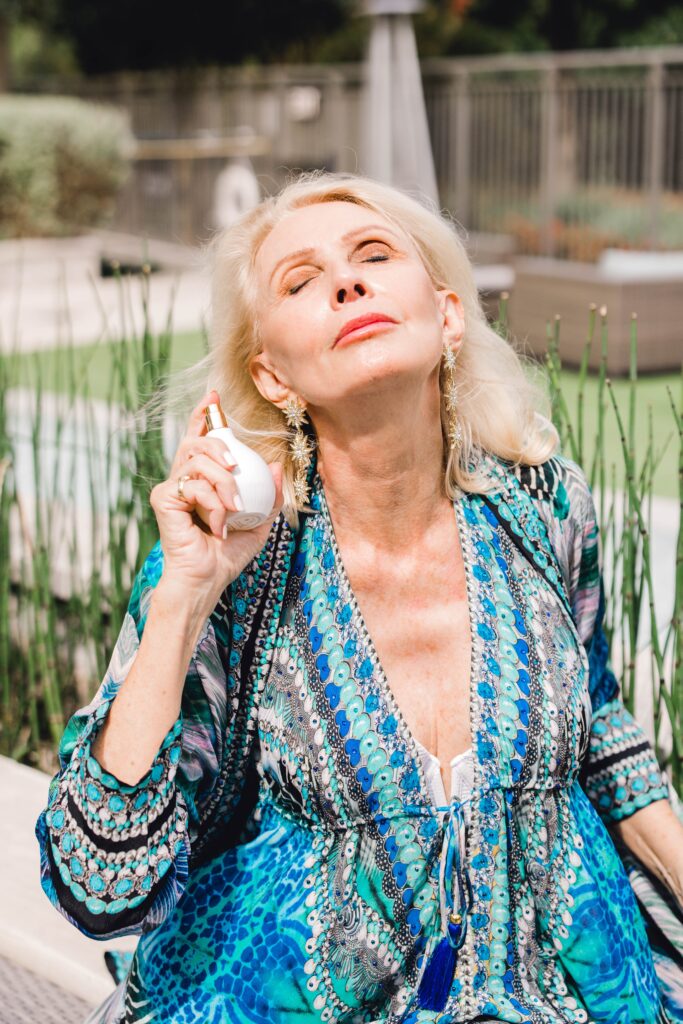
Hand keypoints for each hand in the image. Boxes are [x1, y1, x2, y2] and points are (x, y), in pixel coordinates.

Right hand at [149, 388, 283, 611]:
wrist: (208, 579)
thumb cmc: (228, 555)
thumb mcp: (260, 522)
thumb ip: (270, 496)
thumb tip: (277, 466)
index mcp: (202, 481)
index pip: (199, 439)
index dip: (204, 415)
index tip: (214, 396)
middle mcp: (183, 480)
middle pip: (197, 442)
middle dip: (220, 445)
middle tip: (236, 465)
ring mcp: (170, 488)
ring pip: (197, 461)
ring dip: (223, 482)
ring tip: (234, 507)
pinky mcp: (163, 499)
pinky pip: (193, 484)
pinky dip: (211, 502)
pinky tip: (218, 524)